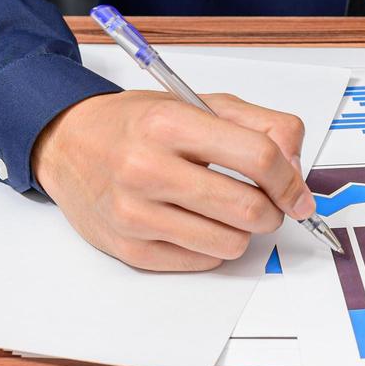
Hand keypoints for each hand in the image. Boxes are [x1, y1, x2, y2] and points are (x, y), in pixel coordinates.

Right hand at [31, 90, 315, 271]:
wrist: (67, 144)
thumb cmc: (137, 125)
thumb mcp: (200, 103)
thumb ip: (260, 125)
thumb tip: (295, 171)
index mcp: (169, 123)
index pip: (258, 157)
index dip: (290, 180)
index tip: (297, 193)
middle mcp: (146, 167)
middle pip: (248, 208)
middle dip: (271, 211)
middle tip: (265, 204)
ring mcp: (134, 213)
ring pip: (230, 243)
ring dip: (242, 231)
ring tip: (226, 210)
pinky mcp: (129, 248)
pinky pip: (203, 262)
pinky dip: (213, 246)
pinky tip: (197, 223)